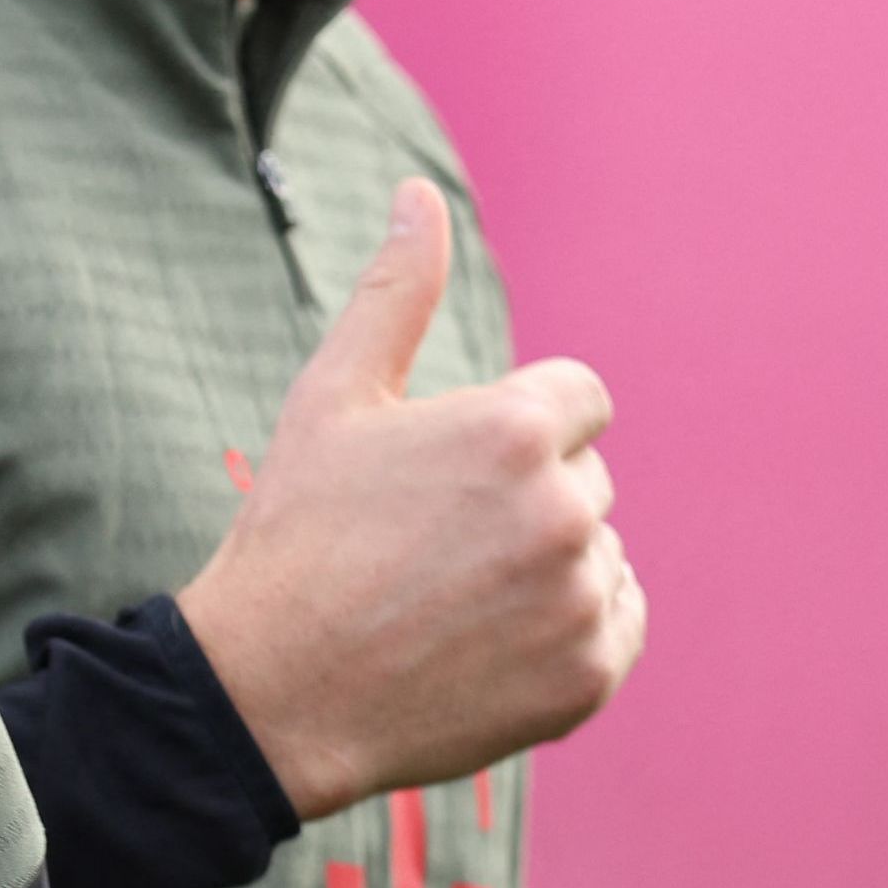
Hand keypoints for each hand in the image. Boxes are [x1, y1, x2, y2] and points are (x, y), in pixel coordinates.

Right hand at [179, 179, 644, 816]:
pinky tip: (483, 642)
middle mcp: (564, 509)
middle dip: (520, 501)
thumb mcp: (331, 400)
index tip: (443, 477)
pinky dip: (564, 632)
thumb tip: (418, 194)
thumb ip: (394, 294)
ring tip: (448, 600)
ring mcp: (581, 596)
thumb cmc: (295, 534)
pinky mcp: (592, 673)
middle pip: (583, 478)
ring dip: (541, 567)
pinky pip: (616, 623)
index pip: (576, 399)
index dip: (507, 431)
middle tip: (426, 546)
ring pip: (595, 552)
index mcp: (513, 428)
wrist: (271, 693)